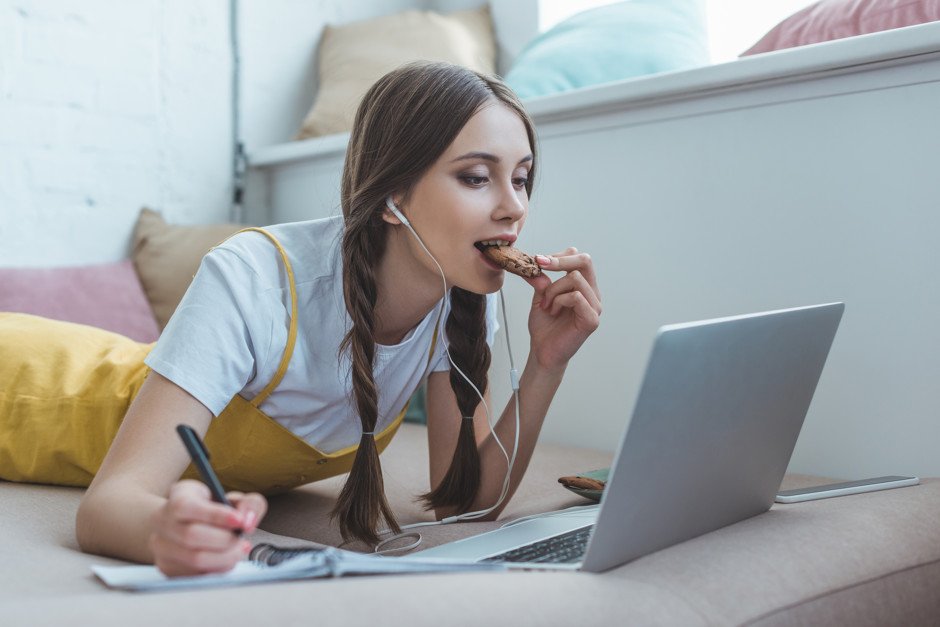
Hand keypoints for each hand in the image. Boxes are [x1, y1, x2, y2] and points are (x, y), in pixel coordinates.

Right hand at [149, 479, 266, 576]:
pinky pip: (196, 575)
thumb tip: (247, 522)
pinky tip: (226, 559)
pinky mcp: (168, 569)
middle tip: (242, 539)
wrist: (189, 524)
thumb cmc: (215, 510)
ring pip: (194, 559)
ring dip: (225, 557)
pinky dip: (218, 569)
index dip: (216, 515)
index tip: (240, 521)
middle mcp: (162, 521)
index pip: (187, 507)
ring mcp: (162, 547)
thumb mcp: (234, 499)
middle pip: (191, 536)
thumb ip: (249, 504)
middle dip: (224, 540)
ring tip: (238, 550)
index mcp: (178, 497)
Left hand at [523, 247, 601, 371]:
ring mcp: (595, 306)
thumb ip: (542, 279)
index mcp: (584, 286)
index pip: (579, 258)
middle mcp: (593, 293)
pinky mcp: (592, 319)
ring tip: (546, 304)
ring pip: (576, 278)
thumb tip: (537, 261)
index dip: (559, 255)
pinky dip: (558, 300)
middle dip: (560, 261)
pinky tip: (552, 311)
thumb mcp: (540, 296)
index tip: (538, 259)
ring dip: (553, 289)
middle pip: (585, 261)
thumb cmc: (544, 326)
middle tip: (540, 263)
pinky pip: (576, 297)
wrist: (543, 351)